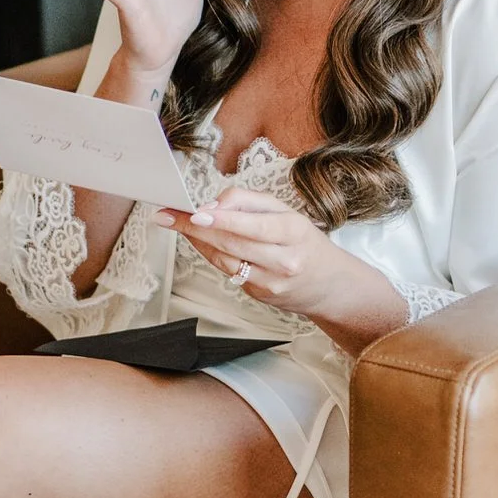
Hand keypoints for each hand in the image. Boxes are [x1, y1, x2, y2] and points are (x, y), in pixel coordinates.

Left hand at [157, 189, 343, 321]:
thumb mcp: (287, 213)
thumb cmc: (303, 242)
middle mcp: (284, 260)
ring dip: (197, 241)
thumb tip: (214, 205)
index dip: (222, 219)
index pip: (253, 225)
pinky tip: (200, 242)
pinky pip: (228, 271)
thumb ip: (250, 203)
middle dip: (196, 228)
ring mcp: (271, 281)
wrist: (328, 284)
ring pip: (225, 259)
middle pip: (232, 243)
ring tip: (176, 224)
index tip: (196, 213)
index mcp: (294, 232)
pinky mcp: (259, 294)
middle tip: (169, 216)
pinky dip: (211, 254)